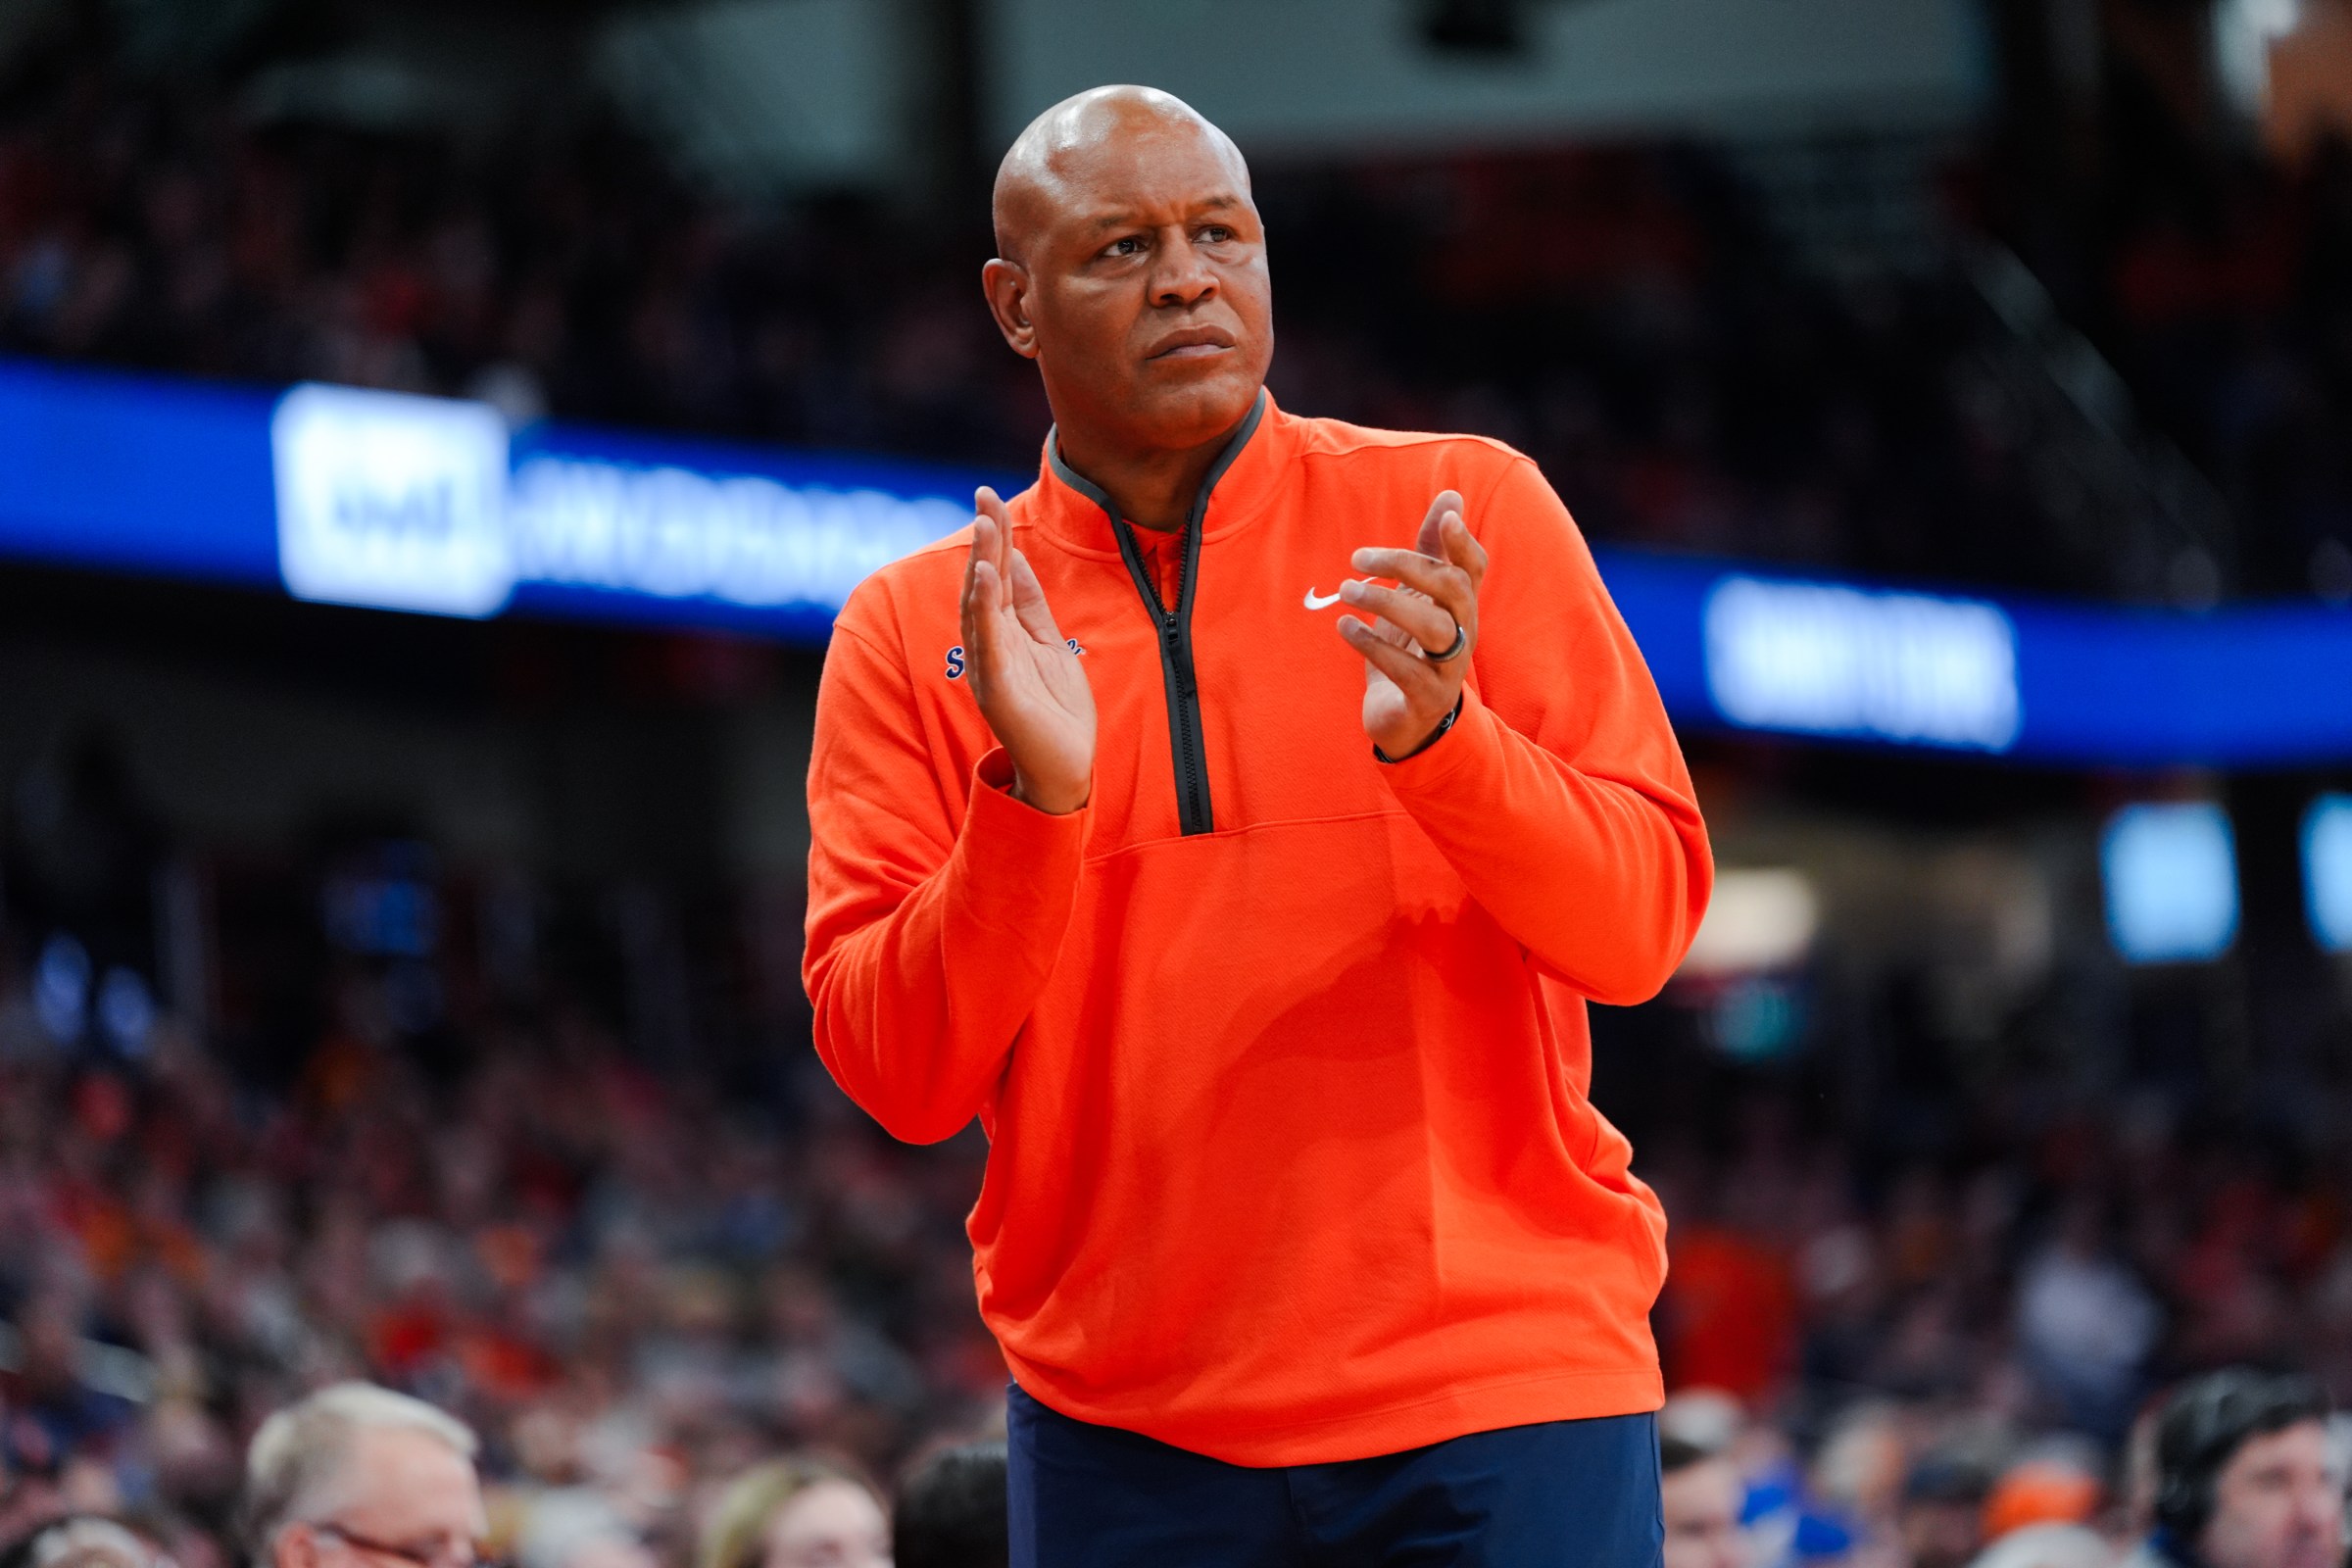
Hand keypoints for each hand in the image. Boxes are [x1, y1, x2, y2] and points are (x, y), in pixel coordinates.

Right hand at [961, 487, 1095, 812]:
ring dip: (981, 564)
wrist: (1064, 768)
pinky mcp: (996, 689)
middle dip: (985, 540)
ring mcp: (989, 667)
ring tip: (983, 525)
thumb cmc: (1056, 711)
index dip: (994, 537)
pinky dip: (983, 608)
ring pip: (979, 607)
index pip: (996, 575)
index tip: (988, 497)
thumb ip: (1032, 605)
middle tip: (982, 497)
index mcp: (1004, 633)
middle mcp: (989, 646)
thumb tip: (1018, 559)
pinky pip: (987, 642)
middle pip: (984, 583)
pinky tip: (984, 577)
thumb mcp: (1050, 644)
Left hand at [1336, 489, 1488, 758]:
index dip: (1463, 543)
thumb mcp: (1419, 598)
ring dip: (1386, 602)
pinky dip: (1372, 644)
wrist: (1407, 720)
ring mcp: (1449, 668)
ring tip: (1346, 592)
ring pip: (1433, 627)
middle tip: (1357, 557)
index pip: (1474, 568)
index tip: (1446, 518)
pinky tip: (1345, 627)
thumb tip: (1452, 496)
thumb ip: (1431, 550)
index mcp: (1461, 607)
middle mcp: (1463, 633)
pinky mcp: (1426, 697)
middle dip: (1407, 565)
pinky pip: (1405, 669)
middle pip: (1452, 590)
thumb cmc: (1412, 650)